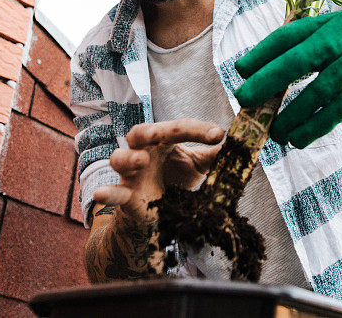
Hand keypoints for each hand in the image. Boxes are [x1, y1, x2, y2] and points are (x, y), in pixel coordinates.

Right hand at [92, 118, 224, 220]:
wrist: (158, 214)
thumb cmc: (176, 181)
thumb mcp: (199, 168)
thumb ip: (216, 157)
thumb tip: (241, 146)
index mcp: (163, 141)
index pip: (178, 128)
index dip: (198, 130)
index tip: (219, 134)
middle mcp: (144, 152)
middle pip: (139, 133)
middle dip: (149, 130)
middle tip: (160, 133)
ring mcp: (131, 174)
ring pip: (119, 158)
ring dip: (129, 158)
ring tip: (142, 161)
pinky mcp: (125, 196)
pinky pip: (113, 193)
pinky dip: (107, 194)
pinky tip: (100, 195)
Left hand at [234, 10, 341, 147]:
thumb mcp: (335, 33)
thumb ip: (303, 44)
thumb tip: (256, 69)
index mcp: (330, 24)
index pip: (289, 36)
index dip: (262, 53)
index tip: (240, 70)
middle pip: (298, 60)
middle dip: (267, 81)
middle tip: (245, 99)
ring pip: (316, 93)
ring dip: (290, 115)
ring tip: (273, 131)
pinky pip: (336, 112)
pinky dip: (313, 128)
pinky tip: (296, 138)